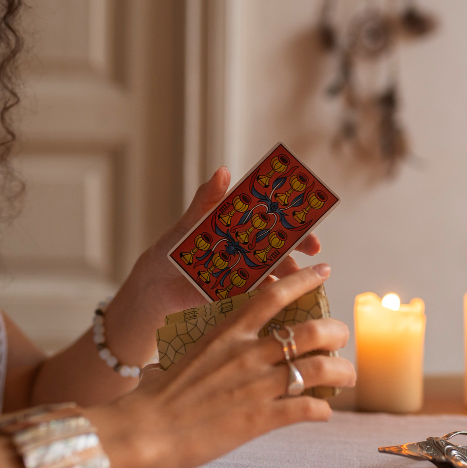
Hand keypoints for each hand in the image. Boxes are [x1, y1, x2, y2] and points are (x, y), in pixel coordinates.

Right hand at [84, 266, 353, 467]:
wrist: (144, 430)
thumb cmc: (158, 395)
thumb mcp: (189, 355)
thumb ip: (216, 348)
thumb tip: (225, 348)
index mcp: (228, 332)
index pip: (275, 295)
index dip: (305, 280)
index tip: (324, 271)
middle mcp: (248, 353)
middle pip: (313, 330)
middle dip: (337, 332)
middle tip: (340, 339)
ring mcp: (257, 386)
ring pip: (321, 369)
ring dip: (342, 372)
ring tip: (347, 377)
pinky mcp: (261, 420)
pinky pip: (309, 409)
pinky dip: (323, 410)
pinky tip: (323, 412)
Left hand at [105, 168, 322, 365]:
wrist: (154, 288)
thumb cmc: (170, 251)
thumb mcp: (189, 224)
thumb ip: (207, 201)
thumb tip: (223, 172)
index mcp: (238, 228)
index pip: (271, 218)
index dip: (292, 217)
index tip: (307, 217)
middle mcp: (247, 249)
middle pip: (280, 245)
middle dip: (299, 246)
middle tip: (312, 249)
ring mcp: (245, 273)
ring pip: (274, 271)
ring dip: (287, 273)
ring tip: (292, 278)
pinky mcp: (238, 295)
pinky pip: (258, 294)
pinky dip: (268, 294)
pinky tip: (274, 294)